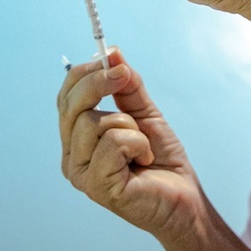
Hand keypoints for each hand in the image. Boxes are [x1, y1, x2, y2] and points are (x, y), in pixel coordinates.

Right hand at [57, 47, 203, 241]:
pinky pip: (113, 142)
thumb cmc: (162, 159)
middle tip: (125, 77)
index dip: (84, 73)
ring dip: (130, 126)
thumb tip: (112, 53)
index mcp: (76, 138)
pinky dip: (137, 144)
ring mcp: (81, 174)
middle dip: (100, 83)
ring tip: (143, 146)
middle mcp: (72, 157)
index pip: (65, 98)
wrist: (184, 197)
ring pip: (94, 123)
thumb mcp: (144, 113)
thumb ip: (127, 85)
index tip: (112, 60)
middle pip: (71, 106)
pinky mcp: (98, 187)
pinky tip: (144, 160)